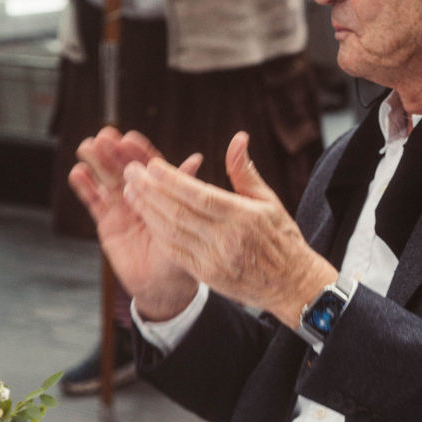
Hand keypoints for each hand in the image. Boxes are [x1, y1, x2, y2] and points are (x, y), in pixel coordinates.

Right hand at [69, 128, 202, 320]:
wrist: (164, 286)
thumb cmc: (183, 253)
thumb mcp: (187, 220)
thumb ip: (186, 189)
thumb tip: (196, 158)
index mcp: (162, 194)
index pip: (150, 167)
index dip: (139, 151)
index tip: (128, 137)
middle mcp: (142, 196)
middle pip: (125, 169)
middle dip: (114, 152)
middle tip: (103, 136)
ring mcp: (123, 208)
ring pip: (107, 181)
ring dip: (97, 162)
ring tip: (87, 146)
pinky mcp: (107, 223)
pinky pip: (94, 202)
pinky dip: (85, 187)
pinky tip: (78, 172)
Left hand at [121, 131, 336, 327]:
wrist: (291, 283)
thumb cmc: (280, 237)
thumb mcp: (269, 201)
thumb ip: (245, 171)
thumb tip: (238, 138)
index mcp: (245, 216)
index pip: (201, 195)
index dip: (173, 180)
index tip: (151, 165)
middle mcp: (228, 239)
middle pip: (179, 212)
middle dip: (150, 191)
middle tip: (130, 172)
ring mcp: (215, 260)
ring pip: (171, 232)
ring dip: (147, 211)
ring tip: (130, 192)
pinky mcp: (207, 275)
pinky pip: (174, 252)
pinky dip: (157, 233)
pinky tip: (145, 218)